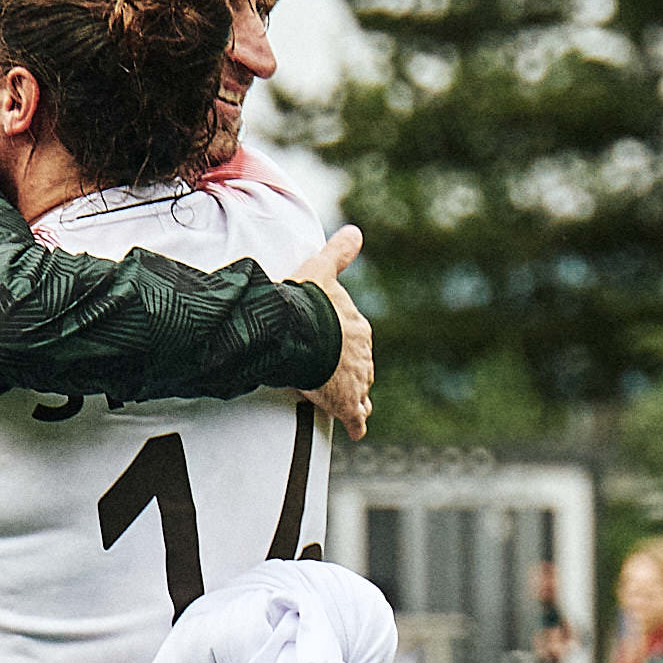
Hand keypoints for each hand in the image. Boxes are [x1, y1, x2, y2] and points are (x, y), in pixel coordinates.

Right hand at [289, 225, 373, 441]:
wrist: (300, 331)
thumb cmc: (306, 301)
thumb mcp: (321, 270)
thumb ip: (338, 254)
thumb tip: (356, 231)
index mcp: (356, 327)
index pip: (355, 338)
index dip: (342, 344)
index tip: (331, 347)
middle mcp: (362, 354)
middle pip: (360, 366)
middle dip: (350, 372)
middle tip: (335, 377)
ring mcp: (356, 380)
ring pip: (361, 391)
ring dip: (355, 397)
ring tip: (349, 404)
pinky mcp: (346, 403)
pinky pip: (356, 418)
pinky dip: (357, 424)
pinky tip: (357, 431)